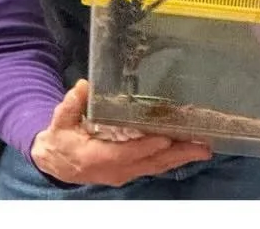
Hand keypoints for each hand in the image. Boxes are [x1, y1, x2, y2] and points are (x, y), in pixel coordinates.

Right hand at [29, 79, 210, 187]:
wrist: (57, 163)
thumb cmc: (60, 140)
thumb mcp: (60, 120)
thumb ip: (71, 104)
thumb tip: (84, 86)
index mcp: (98, 157)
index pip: (127, 153)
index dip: (147, 146)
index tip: (167, 137)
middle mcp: (117, 170)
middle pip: (151, 162)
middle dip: (177, 154)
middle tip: (202, 146)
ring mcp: (125, 173)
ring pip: (156, 166)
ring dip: (180, 158)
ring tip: (202, 149)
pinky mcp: (130, 171)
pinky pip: (154, 166)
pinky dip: (171, 159)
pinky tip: (184, 152)